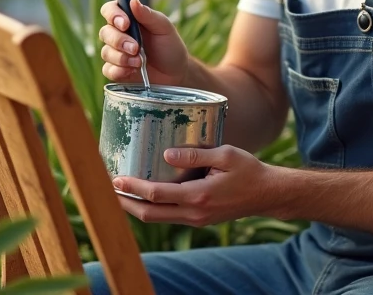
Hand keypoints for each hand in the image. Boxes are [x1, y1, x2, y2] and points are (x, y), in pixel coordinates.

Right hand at [99, 0, 188, 85]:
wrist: (176, 73)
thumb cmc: (170, 47)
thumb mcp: (164, 28)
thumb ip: (148, 15)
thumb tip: (133, 1)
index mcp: (129, 19)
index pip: (110, 10)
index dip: (113, 15)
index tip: (126, 24)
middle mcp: (119, 34)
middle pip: (105, 32)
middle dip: (119, 41)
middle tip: (136, 48)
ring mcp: (116, 52)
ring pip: (106, 52)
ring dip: (122, 58)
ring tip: (139, 62)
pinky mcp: (116, 70)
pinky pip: (108, 70)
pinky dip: (119, 71)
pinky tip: (132, 71)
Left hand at [111, 145, 281, 226]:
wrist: (267, 195)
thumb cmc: (248, 171)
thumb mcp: (225, 155)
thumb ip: (196, 154)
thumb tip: (167, 153)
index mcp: (199, 196)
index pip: (156, 195)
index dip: (132, 187)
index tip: (115, 178)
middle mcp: (194, 213)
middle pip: (148, 214)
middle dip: (124, 203)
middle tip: (105, 188)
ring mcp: (195, 219)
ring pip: (156, 218)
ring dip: (134, 207)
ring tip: (117, 192)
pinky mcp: (197, 219)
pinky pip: (167, 216)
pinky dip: (150, 207)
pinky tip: (142, 195)